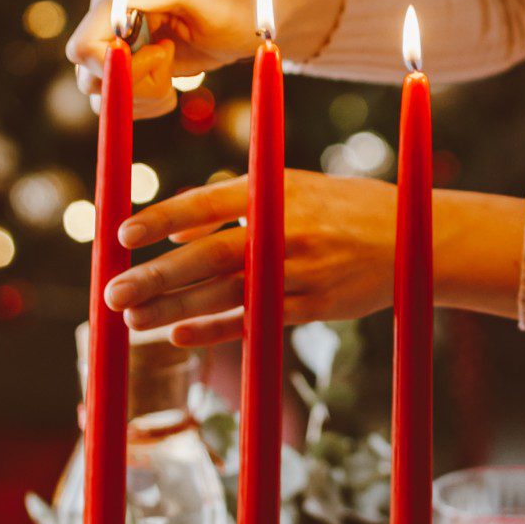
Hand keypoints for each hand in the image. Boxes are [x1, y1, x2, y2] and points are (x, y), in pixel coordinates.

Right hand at [65, 0, 256, 118]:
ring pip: (104, 95)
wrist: (247, 23)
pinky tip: (171, 89)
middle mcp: (105, 20)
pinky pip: (118, 105)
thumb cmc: (232, 3)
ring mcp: (113, 47)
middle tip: (172, 62)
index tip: (163, 55)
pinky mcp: (126, 71)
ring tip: (174, 74)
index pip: (84, 47)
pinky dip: (146, 105)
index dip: (118, 66)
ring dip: (143, 96)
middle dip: (136, 82)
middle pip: (91, 77)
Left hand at [103, 170, 399, 341]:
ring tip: (131, 320)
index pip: (205, 203)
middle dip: (155, 277)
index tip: (121, 233)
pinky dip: (215, 330)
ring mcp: (299, 273)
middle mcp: (282, 231)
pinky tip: (178, 336)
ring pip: (224, 295)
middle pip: (207, 257)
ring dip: (173, 310)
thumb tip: (177, 222)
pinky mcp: (313, 307)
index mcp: (274, 192)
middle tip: (111, 293)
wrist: (413, 236)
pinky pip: (254, 321)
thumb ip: (234, 201)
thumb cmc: (342, 206)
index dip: (161, 219)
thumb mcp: (291, 187)